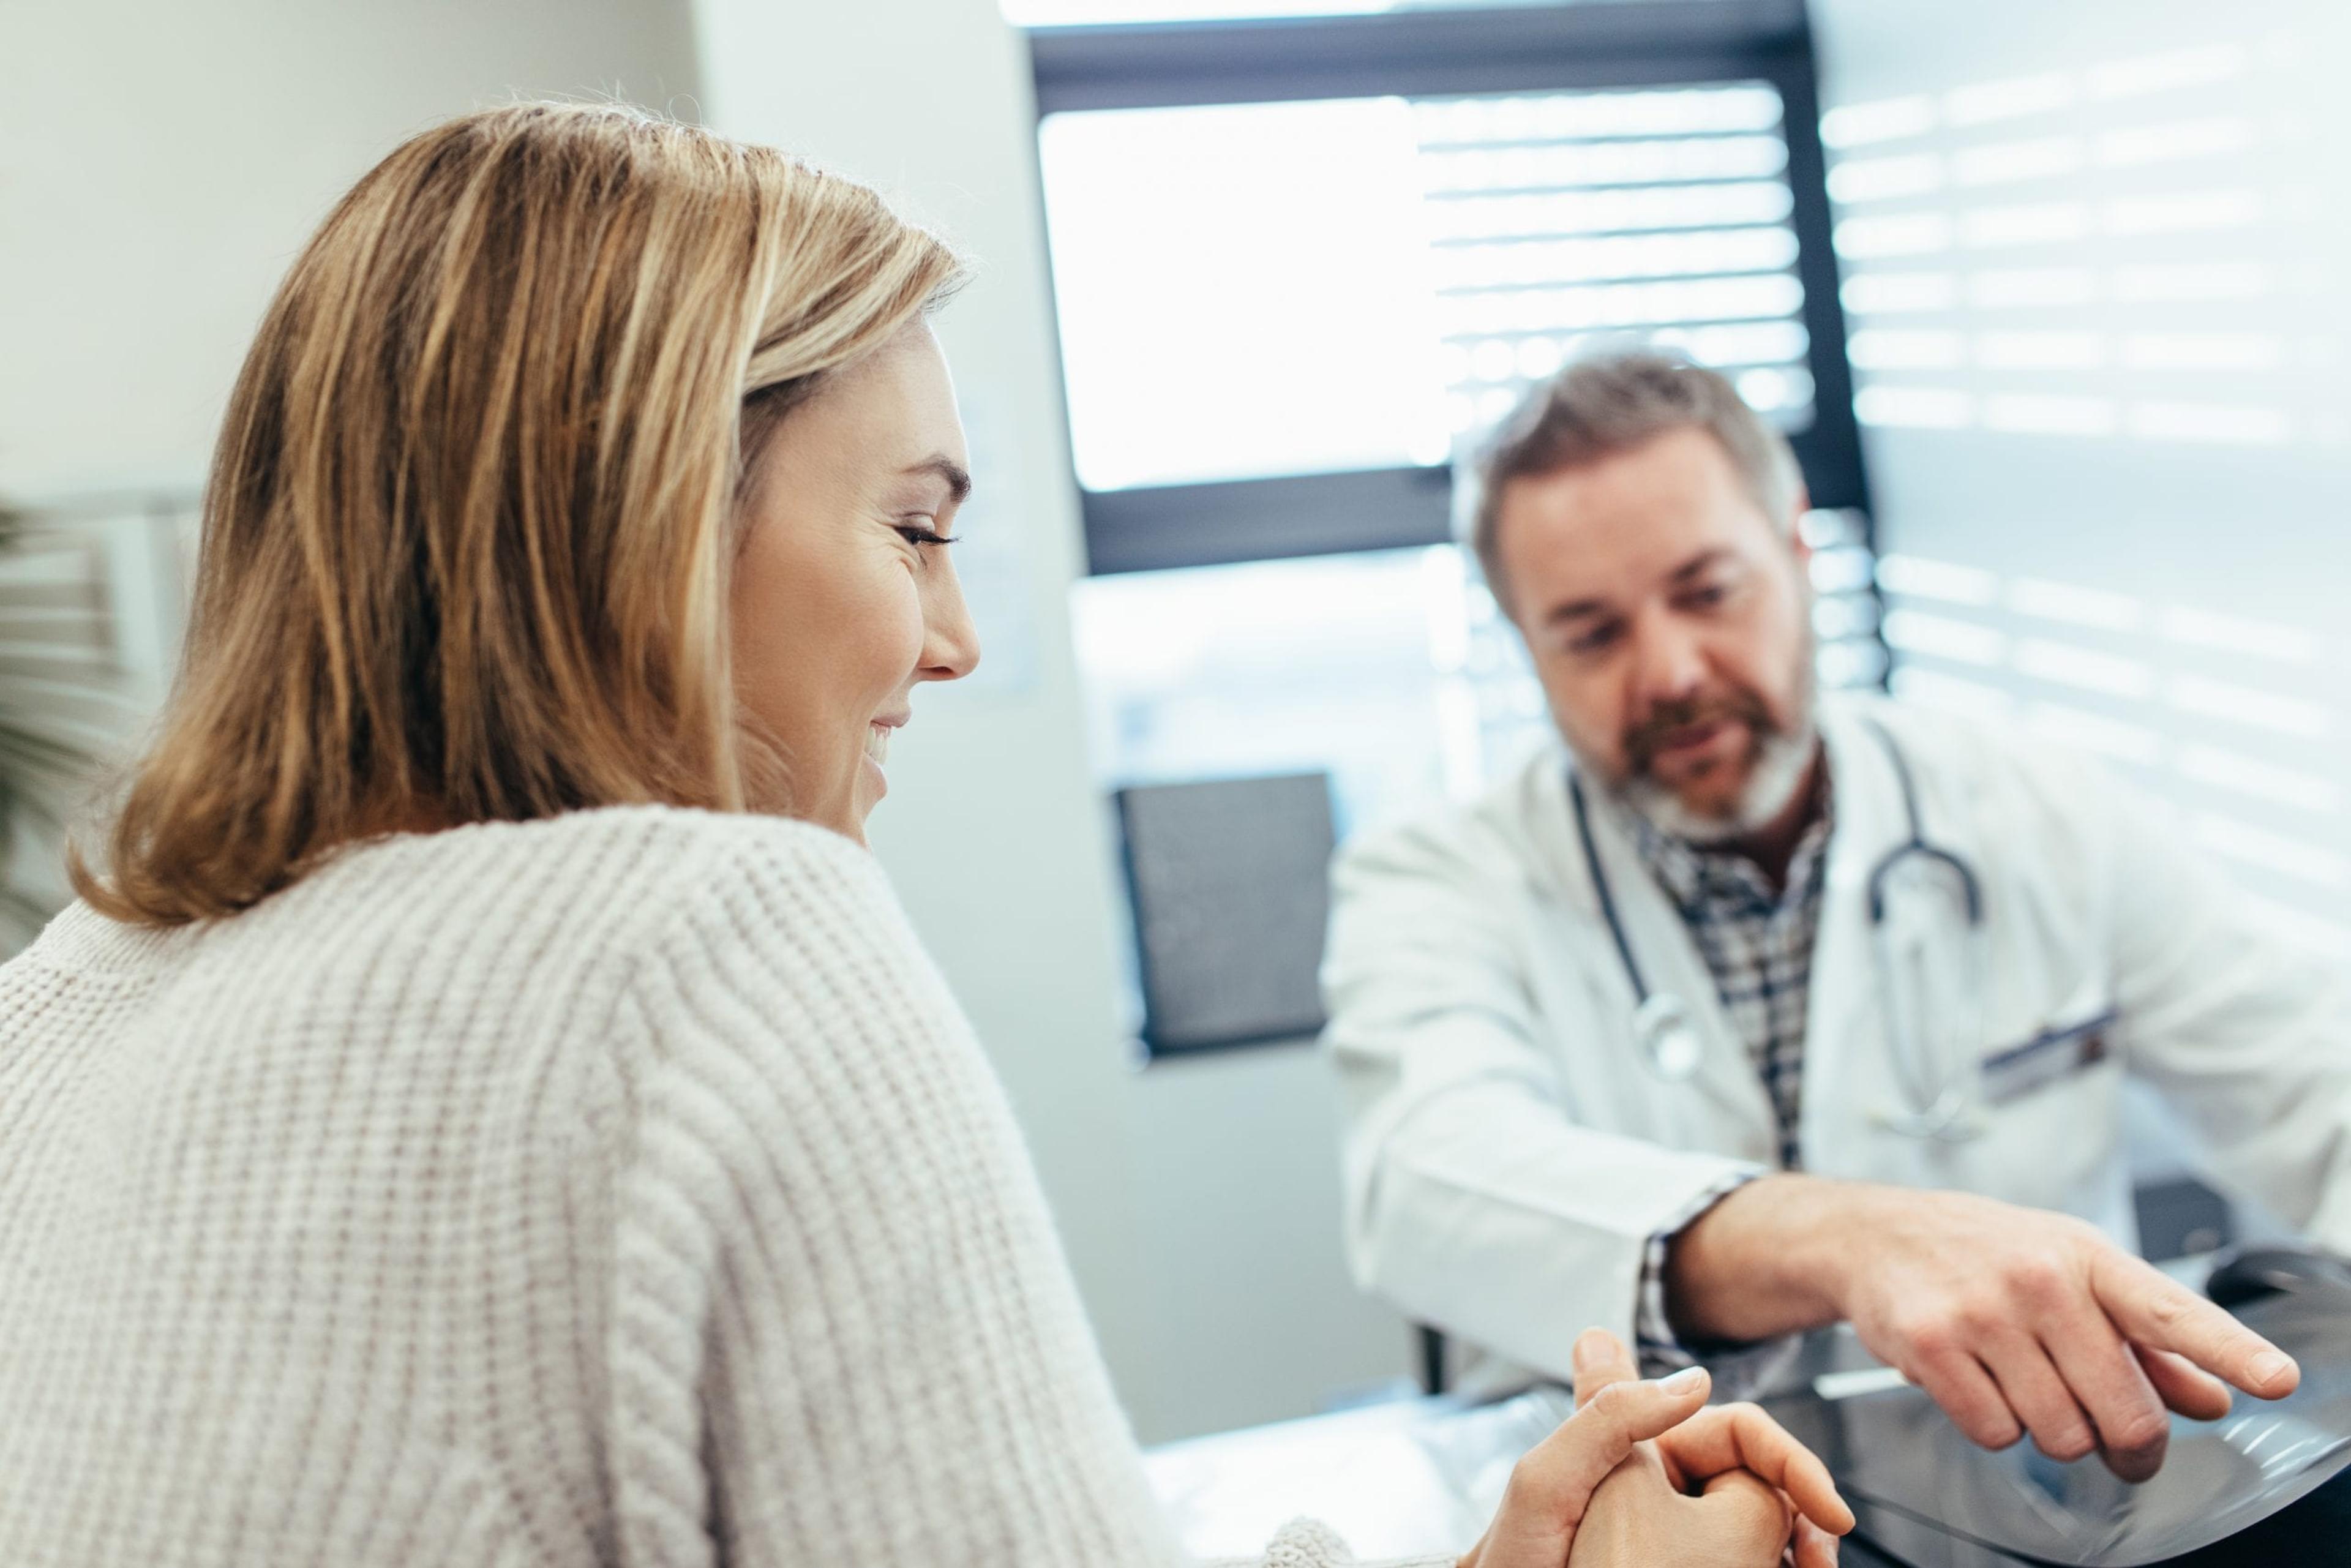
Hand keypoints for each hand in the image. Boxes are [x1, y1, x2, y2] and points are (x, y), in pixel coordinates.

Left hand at [1456, 1329, 1851, 1567]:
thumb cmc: (1511, 1563)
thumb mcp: (1546, 1483)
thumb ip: (1606, 1418)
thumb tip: (1695, 1378)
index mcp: (1632, 1449)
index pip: (1737, 1431)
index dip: (1788, 1462)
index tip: (1832, 1513)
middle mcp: (1653, 1487)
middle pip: (1756, 1483)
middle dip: (1799, 1513)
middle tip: (1822, 1563)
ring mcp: (1664, 1536)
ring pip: (1755, 1529)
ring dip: (1790, 1546)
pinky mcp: (1672, 1559)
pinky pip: (1738, 1557)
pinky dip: (1766, 1564)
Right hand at [1834, 1187, 2298, 1480]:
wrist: (1874, 1233)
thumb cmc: (1985, 1252)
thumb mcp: (2072, 1273)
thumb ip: (2148, 1344)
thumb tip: (2209, 1401)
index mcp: (2088, 1257)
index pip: (2171, 1311)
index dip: (2230, 1350)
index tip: (2276, 1379)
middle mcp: (2038, 1279)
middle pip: (2122, 1413)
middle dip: (2127, 1445)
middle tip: (2117, 1444)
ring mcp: (1981, 1312)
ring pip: (2058, 1435)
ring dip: (2051, 1431)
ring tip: (2023, 1384)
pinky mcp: (1929, 1345)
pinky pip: (1995, 1434)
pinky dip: (1995, 1426)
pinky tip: (1978, 1382)